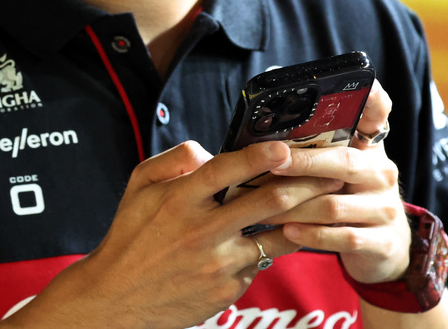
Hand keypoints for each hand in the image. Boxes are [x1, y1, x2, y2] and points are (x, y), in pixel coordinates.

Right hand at [2, 140, 342, 328]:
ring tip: (326, 204)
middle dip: (305, 184)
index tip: (285, 147)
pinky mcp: (226, 291)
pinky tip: (272, 240)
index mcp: (178, 200)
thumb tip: (208, 151)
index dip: (257, 157)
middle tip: (332, 171)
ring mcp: (217, 265)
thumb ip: (173, 160)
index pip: (224, 171)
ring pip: (274, 237)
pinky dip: (265, 251)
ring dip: (302, 219)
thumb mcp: (138, 187)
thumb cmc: (129, 237)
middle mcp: (201, 231)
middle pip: (265, 203)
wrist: (116, 300)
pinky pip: (257, 264)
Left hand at [265, 80, 412, 284]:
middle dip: (304, 162)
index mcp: (371, 149)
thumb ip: (316, 149)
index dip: (374, 98)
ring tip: (263, 206)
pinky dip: (312, 235)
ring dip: (295, 206)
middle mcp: (382, 173)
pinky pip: (343, 237)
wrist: (383, 247)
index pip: (378, 114)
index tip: (365, 84)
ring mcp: (384, 208)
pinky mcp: (383, 242)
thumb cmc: (347, 198)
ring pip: (334, 205)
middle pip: (344, 162)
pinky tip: (288, 231)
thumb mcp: (339, 169)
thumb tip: (268, 129)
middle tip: (273, 162)